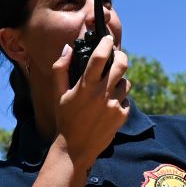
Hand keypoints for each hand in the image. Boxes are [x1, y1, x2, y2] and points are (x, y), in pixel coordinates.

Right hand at [52, 35, 129, 170]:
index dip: (106, 43)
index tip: (107, 39)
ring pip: (126, 82)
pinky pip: (127, 100)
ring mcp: (114, 105)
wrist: (75, 148)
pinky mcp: (122, 116)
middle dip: (121, 56)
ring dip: (119, 80)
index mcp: (85, 86)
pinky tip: (109, 105)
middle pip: (121, 65)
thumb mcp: (58, 94)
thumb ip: (60, 68)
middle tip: (117, 56)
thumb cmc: (65, 118)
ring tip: (109, 86)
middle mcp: (102, 94)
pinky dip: (120, 99)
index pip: (100, 56)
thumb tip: (68, 48)